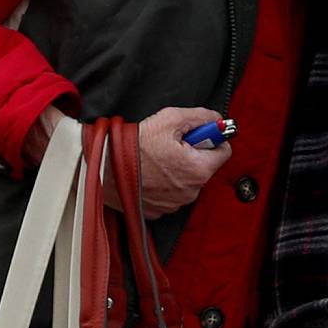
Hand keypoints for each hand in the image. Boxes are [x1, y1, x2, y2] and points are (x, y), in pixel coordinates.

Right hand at [113, 107, 231, 217]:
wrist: (104, 168)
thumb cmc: (135, 145)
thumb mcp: (170, 119)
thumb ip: (200, 116)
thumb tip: (217, 119)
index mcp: (199, 169)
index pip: (224, 152)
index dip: (211, 138)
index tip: (197, 134)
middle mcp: (191, 191)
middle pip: (204, 166)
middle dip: (192, 153)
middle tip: (170, 144)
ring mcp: (175, 204)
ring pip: (187, 181)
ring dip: (177, 169)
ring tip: (155, 158)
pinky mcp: (160, 211)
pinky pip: (171, 194)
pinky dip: (164, 183)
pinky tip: (149, 172)